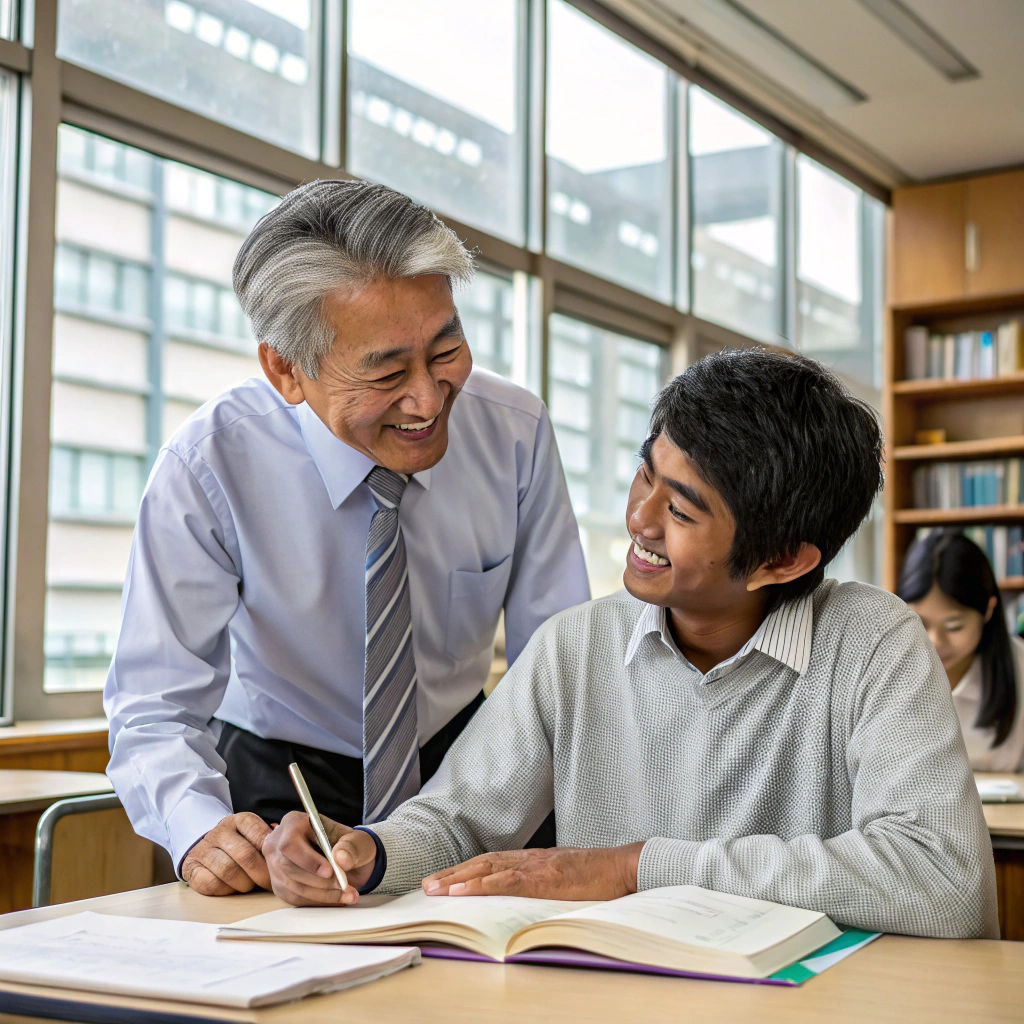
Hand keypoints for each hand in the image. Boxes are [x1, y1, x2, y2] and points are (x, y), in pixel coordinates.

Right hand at [181, 812, 272, 895]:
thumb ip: (269, 840)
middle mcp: (220, 831)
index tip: (280, 868)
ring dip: (244, 884)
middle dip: (261, 875)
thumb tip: (284, 847)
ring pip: (228, 871)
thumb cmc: (239, 844)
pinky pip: (211, 884)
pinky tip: (232, 888)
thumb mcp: (254, 835)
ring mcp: (203, 849)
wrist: (205, 847)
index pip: (260, 835)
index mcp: (240, 820)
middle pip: (246, 856)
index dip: (272, 856)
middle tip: (269, 884)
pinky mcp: (191, 868)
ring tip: (251, 885)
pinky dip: (225, 891)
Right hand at [263, 810, 378, 905]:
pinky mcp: (281, 885)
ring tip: (347, 895)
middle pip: (289, 868)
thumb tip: (341, 858)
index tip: (330, 871)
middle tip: (344, 886)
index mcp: (294, 823)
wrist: (346, 860)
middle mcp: (278, 843)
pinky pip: (295, 899)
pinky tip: (336, 899)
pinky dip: (318, 901)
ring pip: (293, 887)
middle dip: (320, 881)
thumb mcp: (357, 839)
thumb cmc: (348, 845)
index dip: (308, 860)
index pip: (290, 844)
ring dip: (322, 895)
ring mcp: (276, 866)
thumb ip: (352, 846)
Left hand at [422, 843, 645, 900]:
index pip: (492, 861)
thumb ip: (546, 884)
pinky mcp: (543, 879)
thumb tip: (528, 898)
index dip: (466, 870)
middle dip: (453, 874)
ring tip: (435, 889)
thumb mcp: (567, 878)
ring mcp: (535, 866)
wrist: (624, 867)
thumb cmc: (600, 876)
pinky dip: (479, 885)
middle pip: (482, 863)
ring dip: (458, 879)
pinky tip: (462, 891)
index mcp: (534, 859)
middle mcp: (530, 858)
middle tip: (427, 885)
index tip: (445, 879)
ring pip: (487, 869)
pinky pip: (505, 881)